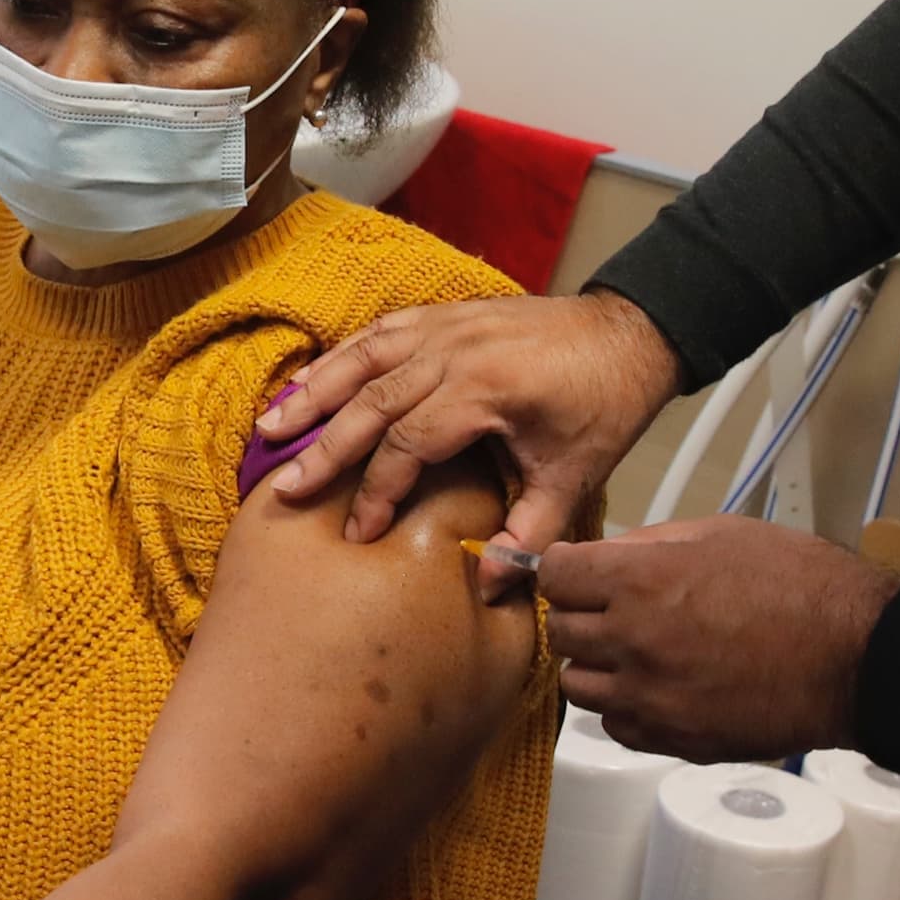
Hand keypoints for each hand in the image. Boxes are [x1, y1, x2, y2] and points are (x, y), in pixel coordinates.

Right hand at [258, 290, 682, 595]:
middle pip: (369, 401)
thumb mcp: (574, 477)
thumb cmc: (604, 405)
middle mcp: (454, 349)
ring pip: (362, 359)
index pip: (408, 445)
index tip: (355, 534)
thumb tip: (492, 585)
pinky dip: (339, 357)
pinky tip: (308, 381)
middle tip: (281, 488)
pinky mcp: (444, 315)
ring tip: (268, 428)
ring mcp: (445, 325)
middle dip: (321, 448)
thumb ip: (531, 534)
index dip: (376, 494)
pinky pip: (378, 333)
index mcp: (484, 389)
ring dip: (313, 394)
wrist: (630, 335)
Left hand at [539, 518, 899, 760]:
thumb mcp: (724, 532)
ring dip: (599, 667)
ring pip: (579, 687)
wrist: (858, 659)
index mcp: (641, 581)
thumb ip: (654, 542)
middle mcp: (633, 643)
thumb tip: (609, 554)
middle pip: (563, 632)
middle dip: (583, 615)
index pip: (554, 574)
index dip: (567, 569)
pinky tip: (660, 689)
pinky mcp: (674, 741)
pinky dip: (627, 709)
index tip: (582, 572)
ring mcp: (651, 700)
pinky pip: (617, 727)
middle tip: (615, 609)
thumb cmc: (803, 585)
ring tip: (638, 653)